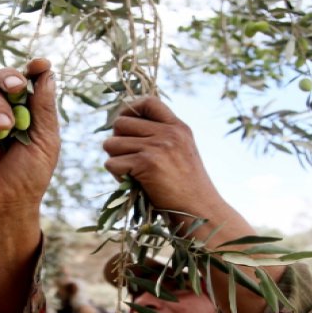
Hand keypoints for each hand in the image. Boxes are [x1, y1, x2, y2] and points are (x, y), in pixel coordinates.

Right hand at [0, 58, 57, 312]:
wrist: (3, 205)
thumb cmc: (28, 176)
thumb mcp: (45, 141)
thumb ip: (44, 107)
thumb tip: (47, 73)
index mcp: (25, 110)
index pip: (26, 81)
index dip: (32, 69)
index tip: (41, 64)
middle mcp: (0, 109)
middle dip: (8, 78)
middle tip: (17, 87)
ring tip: (5, 130)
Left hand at [102, 97, 227, 224]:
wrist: (200, 211)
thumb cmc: (187, 188)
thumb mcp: (181, 152)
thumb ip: (160, 137)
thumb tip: (120, 126)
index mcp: (178, 127)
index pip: (148, 101)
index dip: (129, 110)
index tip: (124, 126)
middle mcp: (168, 132)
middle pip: (120, 123)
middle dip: (117, 141)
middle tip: (126, 158)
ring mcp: (157, 147)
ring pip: (111, 144)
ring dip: (115, 160)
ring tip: (132, 173)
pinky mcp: (146, 164)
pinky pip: (111, 163)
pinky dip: (116, 176)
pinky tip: (132, 183)